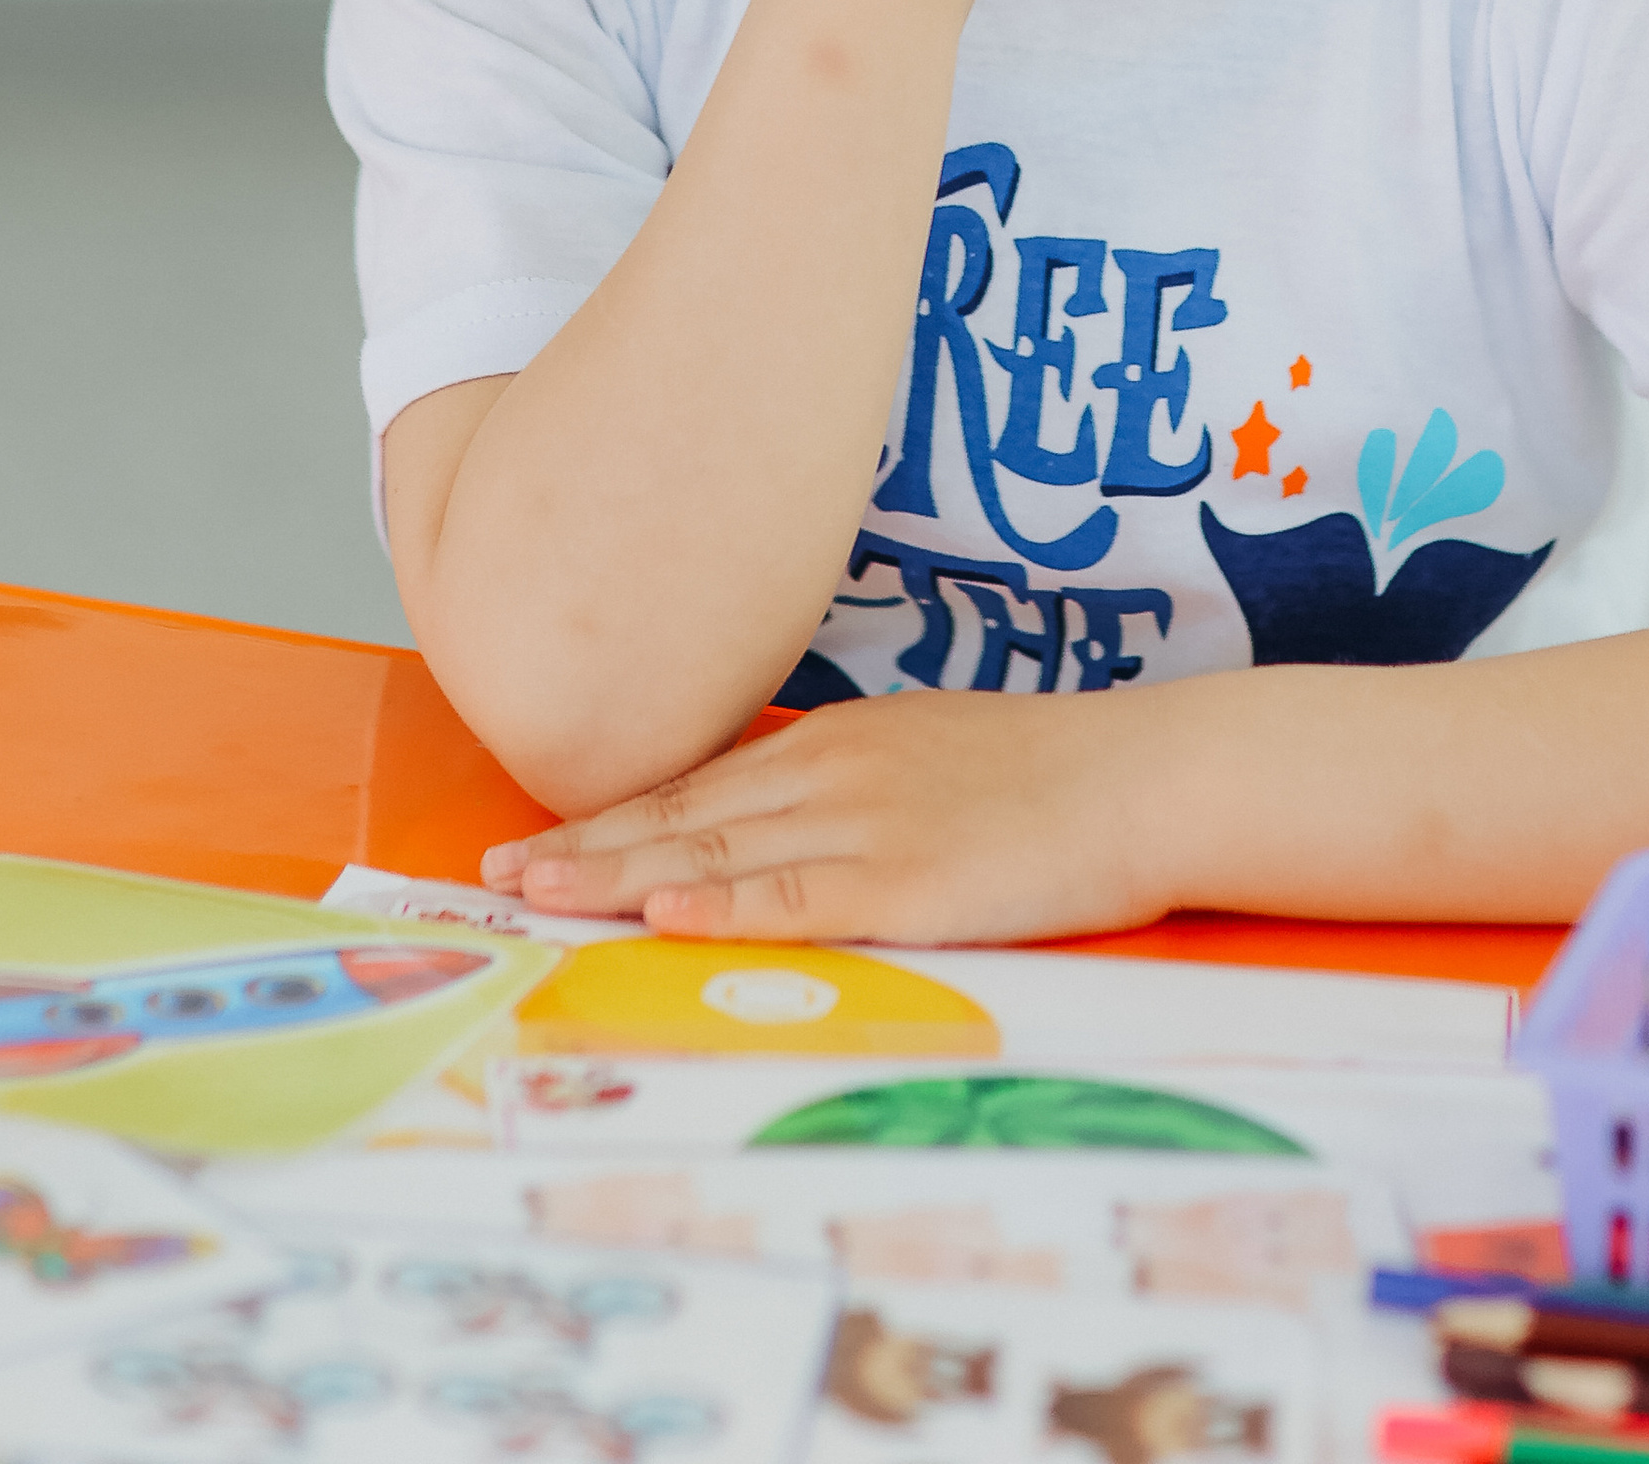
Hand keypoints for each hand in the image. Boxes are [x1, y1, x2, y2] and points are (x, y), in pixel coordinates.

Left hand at [478, 690, 1180, 946]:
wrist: (1151, 775)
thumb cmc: (1061, 775)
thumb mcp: (942, 753)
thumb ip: (863, 783)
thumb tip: (797, 816)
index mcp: (846, 741)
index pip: (703, 782)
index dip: (615, 811)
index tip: (540, 832)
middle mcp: (837, 772)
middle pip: (684, 812)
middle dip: (583, 845)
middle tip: (496, 874)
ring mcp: (867, 825)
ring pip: (714, 853)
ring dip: (614, 875)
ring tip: (535, 895)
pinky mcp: (906, 882)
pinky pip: (791, 896)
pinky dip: (716, 903)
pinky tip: (658, 907)